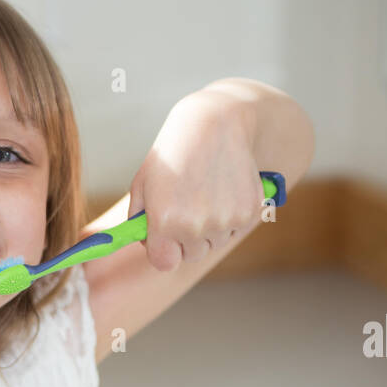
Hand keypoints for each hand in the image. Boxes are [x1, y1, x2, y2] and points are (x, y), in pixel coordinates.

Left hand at [127, 88, 267, 272]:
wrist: (217, 123)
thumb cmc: (174, 152)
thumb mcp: (143, 182)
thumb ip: (138, 219)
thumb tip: (143, 243)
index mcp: (165, 222)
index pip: (164, 263)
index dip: (164, 250)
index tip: (165, 237)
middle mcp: (195, 226)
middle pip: (192, 255)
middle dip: (187, 238)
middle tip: (188, 205)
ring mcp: (224, 221)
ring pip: (215, 242)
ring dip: (210, 227)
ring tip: (206, 192)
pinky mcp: (248, 212)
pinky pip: (235, 229)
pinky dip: (231, 215)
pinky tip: (224, 189)